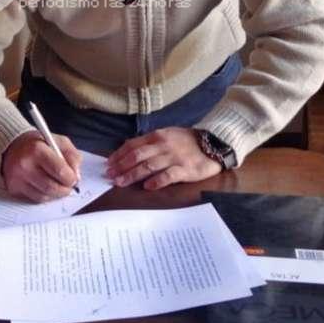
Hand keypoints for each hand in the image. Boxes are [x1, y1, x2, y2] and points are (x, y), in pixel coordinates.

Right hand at [0, 131, 83, 202]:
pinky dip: (44, 196)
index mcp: (37, 150)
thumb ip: (72, 156)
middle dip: (65, 189)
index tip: (74, 179)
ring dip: (55, 194)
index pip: (60, 172)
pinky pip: (34, 199)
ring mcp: (17, 178)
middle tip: (68, 186)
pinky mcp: (13, 188)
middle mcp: (25, 164)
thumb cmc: (38, 144)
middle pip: (52, 187)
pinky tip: (45, 187)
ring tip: (57, 185)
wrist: (13, 146)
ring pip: (44, 196)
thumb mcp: (59, 142)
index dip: (71, 178)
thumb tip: (76, 176)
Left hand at [105, 127, 221, 190]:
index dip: (119, 155)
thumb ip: (150, 142)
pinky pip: (168, 176)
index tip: (108, 164)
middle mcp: (163, 145)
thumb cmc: (188, 141)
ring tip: (120, 182)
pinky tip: (147, 186)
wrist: (215, 143)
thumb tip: (129, 150)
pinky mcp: (185, 169)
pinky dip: (156, 181)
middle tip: (109, 176)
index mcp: (157, 136)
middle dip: (121, 166)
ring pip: (148, 166)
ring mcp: (174, 157)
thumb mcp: (167, 135)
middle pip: (137, 156)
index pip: (132, 145)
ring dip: (132, 175)